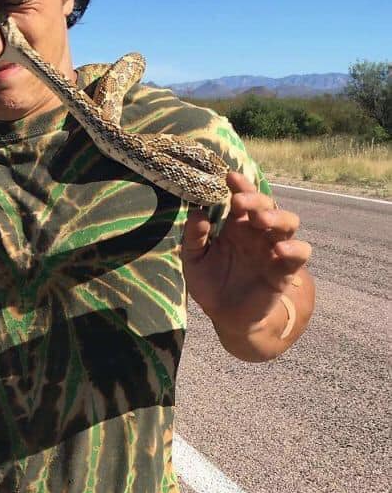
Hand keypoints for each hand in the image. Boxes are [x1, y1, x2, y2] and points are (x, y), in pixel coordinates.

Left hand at [181, 171, 311, 332]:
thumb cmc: (209, 282)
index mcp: (236, 225)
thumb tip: (197, 212)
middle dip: (255, 199)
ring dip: (277, 217)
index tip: (229, 176)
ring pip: (288, 223)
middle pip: (267, 205)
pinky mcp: (284, 271)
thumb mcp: (193, 259)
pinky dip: (294, 249)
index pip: (242, 199)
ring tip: (259, 220)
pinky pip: (299, 254)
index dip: (240, 185)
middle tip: (238, 201)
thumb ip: (193, 237)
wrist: (224, 315)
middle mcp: (257, 233)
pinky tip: (278, 250)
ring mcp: (273, 250)